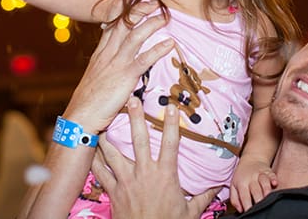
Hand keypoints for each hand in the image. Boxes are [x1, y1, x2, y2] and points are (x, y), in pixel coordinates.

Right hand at [62, 1, 172, 133]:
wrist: (80, 116)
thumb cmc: (90, 100)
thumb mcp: (97, 76)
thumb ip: (107, 64)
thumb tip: (117, 58)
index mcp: (101, 52)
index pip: (112, 24)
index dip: (123, 9)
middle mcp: (108, 53)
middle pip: (124, 24)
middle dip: (139, 9)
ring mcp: (116, 64)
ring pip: (135, 36)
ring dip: (151, 23)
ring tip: (165, 15)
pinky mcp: (124, 77)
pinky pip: (143, 60)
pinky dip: (158, 50)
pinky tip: (170, 43)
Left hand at [92, 97, 219, 218]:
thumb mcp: (190, 212)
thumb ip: (203, 197)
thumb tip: (218, 187)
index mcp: (166, 175)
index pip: (171, 143)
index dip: (172, 123)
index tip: (171, 106)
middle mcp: (145, 173)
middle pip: (139, 139)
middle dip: (135, 118)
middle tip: (131, 100)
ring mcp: (127, 181)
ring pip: (114, 152)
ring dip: (109, 135)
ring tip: (102, 120)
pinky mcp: (114, 191)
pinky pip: (101, 172)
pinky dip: (94, 160)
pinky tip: (89, 149)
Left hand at [229, 157, 277, 211]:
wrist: (251, 160)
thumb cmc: (242, 176)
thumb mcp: (234, 186)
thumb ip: (234, 199)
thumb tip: (240, 210)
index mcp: (242, 184)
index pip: (244, 196)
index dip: (247, 205)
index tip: (249, 212)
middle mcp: (251, 179)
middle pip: (255, 191)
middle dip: (258, 200)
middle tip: (260, 208)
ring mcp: (260, 174)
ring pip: (264, 182)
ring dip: (266, 191)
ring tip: (268, 199)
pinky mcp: (269, 171)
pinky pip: (272, 175)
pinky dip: (274, 179)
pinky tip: (275, 183)